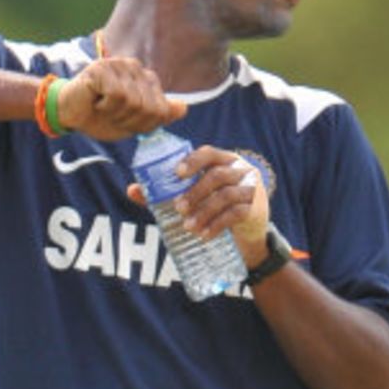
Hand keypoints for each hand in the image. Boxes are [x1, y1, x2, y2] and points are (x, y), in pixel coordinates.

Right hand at [58, 58, 186, 140]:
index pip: (161, 110)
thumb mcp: (133, 122)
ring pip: (133, 102)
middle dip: (128, 121)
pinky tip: (95, 100)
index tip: (123, 121)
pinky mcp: (102, 68)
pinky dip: (105, 106)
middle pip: (148, 107)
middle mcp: (135, 67)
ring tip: (101, 107)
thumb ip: (158, 115)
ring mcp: (118, 64)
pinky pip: (117, 96)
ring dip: (115, 114)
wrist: (67, 114)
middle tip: (110, 115)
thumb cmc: (98, 117)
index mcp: (145, 78)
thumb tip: (184, 108)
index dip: (143, 125)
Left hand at [127, 146, 268, 259]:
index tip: (178, 174)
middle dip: (195, 192)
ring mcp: (251, 188)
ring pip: (226, 196)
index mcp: (223, 160)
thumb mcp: (193, 196)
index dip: (194, 161)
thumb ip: (163, 192)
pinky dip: (216, 225)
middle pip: (217, 175)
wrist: (244, 231)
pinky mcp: (256, 209)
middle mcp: (240, 170)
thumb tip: (132, 190)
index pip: (209, 153)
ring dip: (204, 211)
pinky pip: (236, 214)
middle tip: (178, 208)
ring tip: (188, 226)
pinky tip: (203, 235)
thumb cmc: (212, 205)